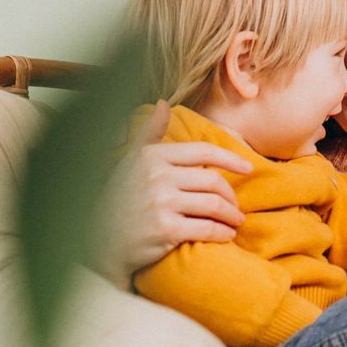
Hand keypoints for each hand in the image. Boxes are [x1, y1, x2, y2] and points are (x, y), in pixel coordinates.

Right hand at [99, 100, 251, 280]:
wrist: (99, 243)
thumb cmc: (119, 199)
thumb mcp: (131, 161)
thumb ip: (150, 133)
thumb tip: (162, 102)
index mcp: (153, 156)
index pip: (203, 152)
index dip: (231, 159)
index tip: (248, 167)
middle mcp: (157, 175)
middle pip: (213, 180)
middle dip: (231, 195)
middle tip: (236, 206)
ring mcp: (161, 202)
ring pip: (214, 204)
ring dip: (231, 215)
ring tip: (235, 221)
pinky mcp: (165, 229)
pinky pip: (207, 228)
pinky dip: (223, 233)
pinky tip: (226, 236)